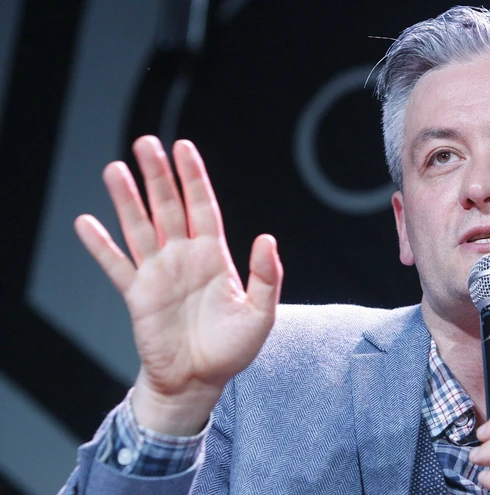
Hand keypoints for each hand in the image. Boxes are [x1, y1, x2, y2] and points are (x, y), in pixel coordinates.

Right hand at [74, 136, 282, 434]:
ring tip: (114, 169)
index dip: (193, 177)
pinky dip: (101, 246)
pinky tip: (87, 223)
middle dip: (158, 176)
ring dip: (127, 200)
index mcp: (214, 257)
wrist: (199, 380)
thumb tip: (267, 239)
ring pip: (140, 227)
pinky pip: (116, 266)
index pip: (203, 206)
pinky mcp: (138, 295)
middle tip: (145, 143)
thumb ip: (266, 276)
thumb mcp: (260, 313)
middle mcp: (184, 257)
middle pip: (169, 207)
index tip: (183, 147)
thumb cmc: (232, 348)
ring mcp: (158, 273)